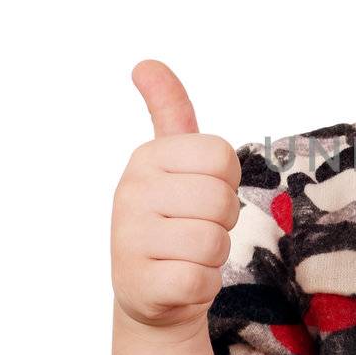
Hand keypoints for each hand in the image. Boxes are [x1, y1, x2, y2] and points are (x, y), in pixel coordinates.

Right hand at [111, 60, 241, 335]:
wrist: (150, 291)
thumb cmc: (174, 218)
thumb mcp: (173, 162)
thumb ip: (170, 111)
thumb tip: (145, 63)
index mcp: (146, 157)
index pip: (221, 156)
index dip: (226, 181)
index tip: (203, 193)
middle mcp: (129, 193)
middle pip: (221, 201)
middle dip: (222, 222)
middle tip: (196, 229)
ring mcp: (129, 240)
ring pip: (215, 243)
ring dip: (214, 256)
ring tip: (187, 255)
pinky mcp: (141, 285)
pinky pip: (203, 280)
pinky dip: (204, 286)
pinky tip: (181, 281)